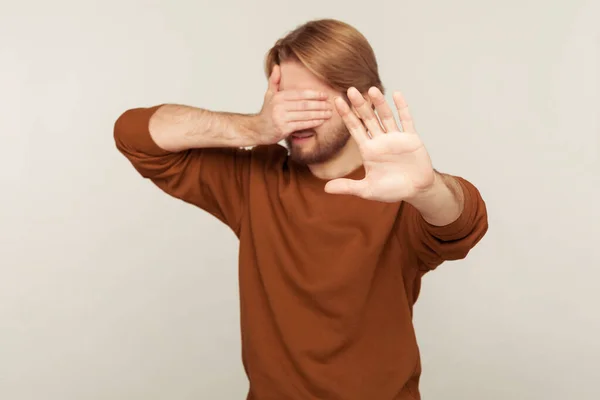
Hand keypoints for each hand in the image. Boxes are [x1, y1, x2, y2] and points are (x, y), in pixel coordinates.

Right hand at [254, 65, 332, 144]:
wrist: (257, 130)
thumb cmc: (266, 113)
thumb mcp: (269, 95)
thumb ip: (274, 81)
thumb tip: (277, 66)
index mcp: (278, 96)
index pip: (300, 94)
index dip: (314, 94)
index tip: (325, 95)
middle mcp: (279, 106)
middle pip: (304, 104)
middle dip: (319, 105)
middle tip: (330, 105)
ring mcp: (281, 118)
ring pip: (305, 115)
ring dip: (319, 114)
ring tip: (329, 113)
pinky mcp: (283, 129)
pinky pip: (302, 125)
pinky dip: (313, 123)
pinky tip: (321, 121)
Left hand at [324, 87, 435, 202]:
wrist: (416, 191)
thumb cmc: (391, 190)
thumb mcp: (367, 190)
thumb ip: (348, 187)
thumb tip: (326, 188)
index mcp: (368, 150)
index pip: (354, 128)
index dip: (346, 115)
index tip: (336, 101)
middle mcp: (380, 140)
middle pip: (368, 119)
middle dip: (359, 105)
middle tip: (351, 90)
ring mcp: (396, 138)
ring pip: (385, 116)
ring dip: (379, 103)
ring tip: (371, 89)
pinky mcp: (411, 138)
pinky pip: (406, 120)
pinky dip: (402, 108)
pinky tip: (396, 94)